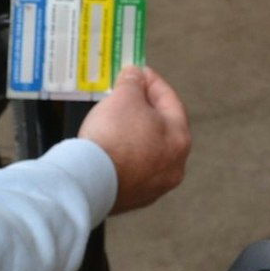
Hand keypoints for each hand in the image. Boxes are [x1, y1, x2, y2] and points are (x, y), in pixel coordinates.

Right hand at [78, 66, 190, 214]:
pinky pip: (132, 169)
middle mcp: (174, 166)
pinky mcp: (134, 198)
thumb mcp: (124, 97)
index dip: (152, 82)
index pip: (170, 100)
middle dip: (144, 108)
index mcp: (180, 139)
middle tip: (127, 94)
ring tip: (115, 119)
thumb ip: (132, 82)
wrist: (89, 181)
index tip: (139, 72)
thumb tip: (134, 75)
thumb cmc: (113, 136)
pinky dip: (124, 155)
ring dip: (134, 133)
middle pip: (161, 128)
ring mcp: (155, 186)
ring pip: (147, 151)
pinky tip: (109, 146)